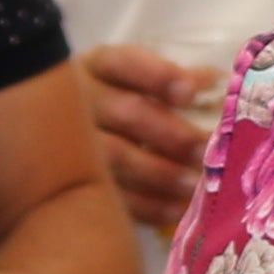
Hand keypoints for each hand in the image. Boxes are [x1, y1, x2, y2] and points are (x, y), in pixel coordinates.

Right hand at [81, 41, 208, 230]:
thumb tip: (217, 83)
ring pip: (114, 157)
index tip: (190, 93)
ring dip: (159, 173)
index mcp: (96, 67)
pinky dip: (146, 204)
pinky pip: (110, 194)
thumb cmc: (116, 101)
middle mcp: (78, 101)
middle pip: (124, 113)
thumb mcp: (136, 80)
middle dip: (169, 133)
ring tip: (194, 184)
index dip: (157, 76)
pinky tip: (176, 210)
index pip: (123, 64)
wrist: (56, 138)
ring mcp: (70, 144)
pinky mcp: (74, 184)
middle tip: (204, 150)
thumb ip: (173, 79)